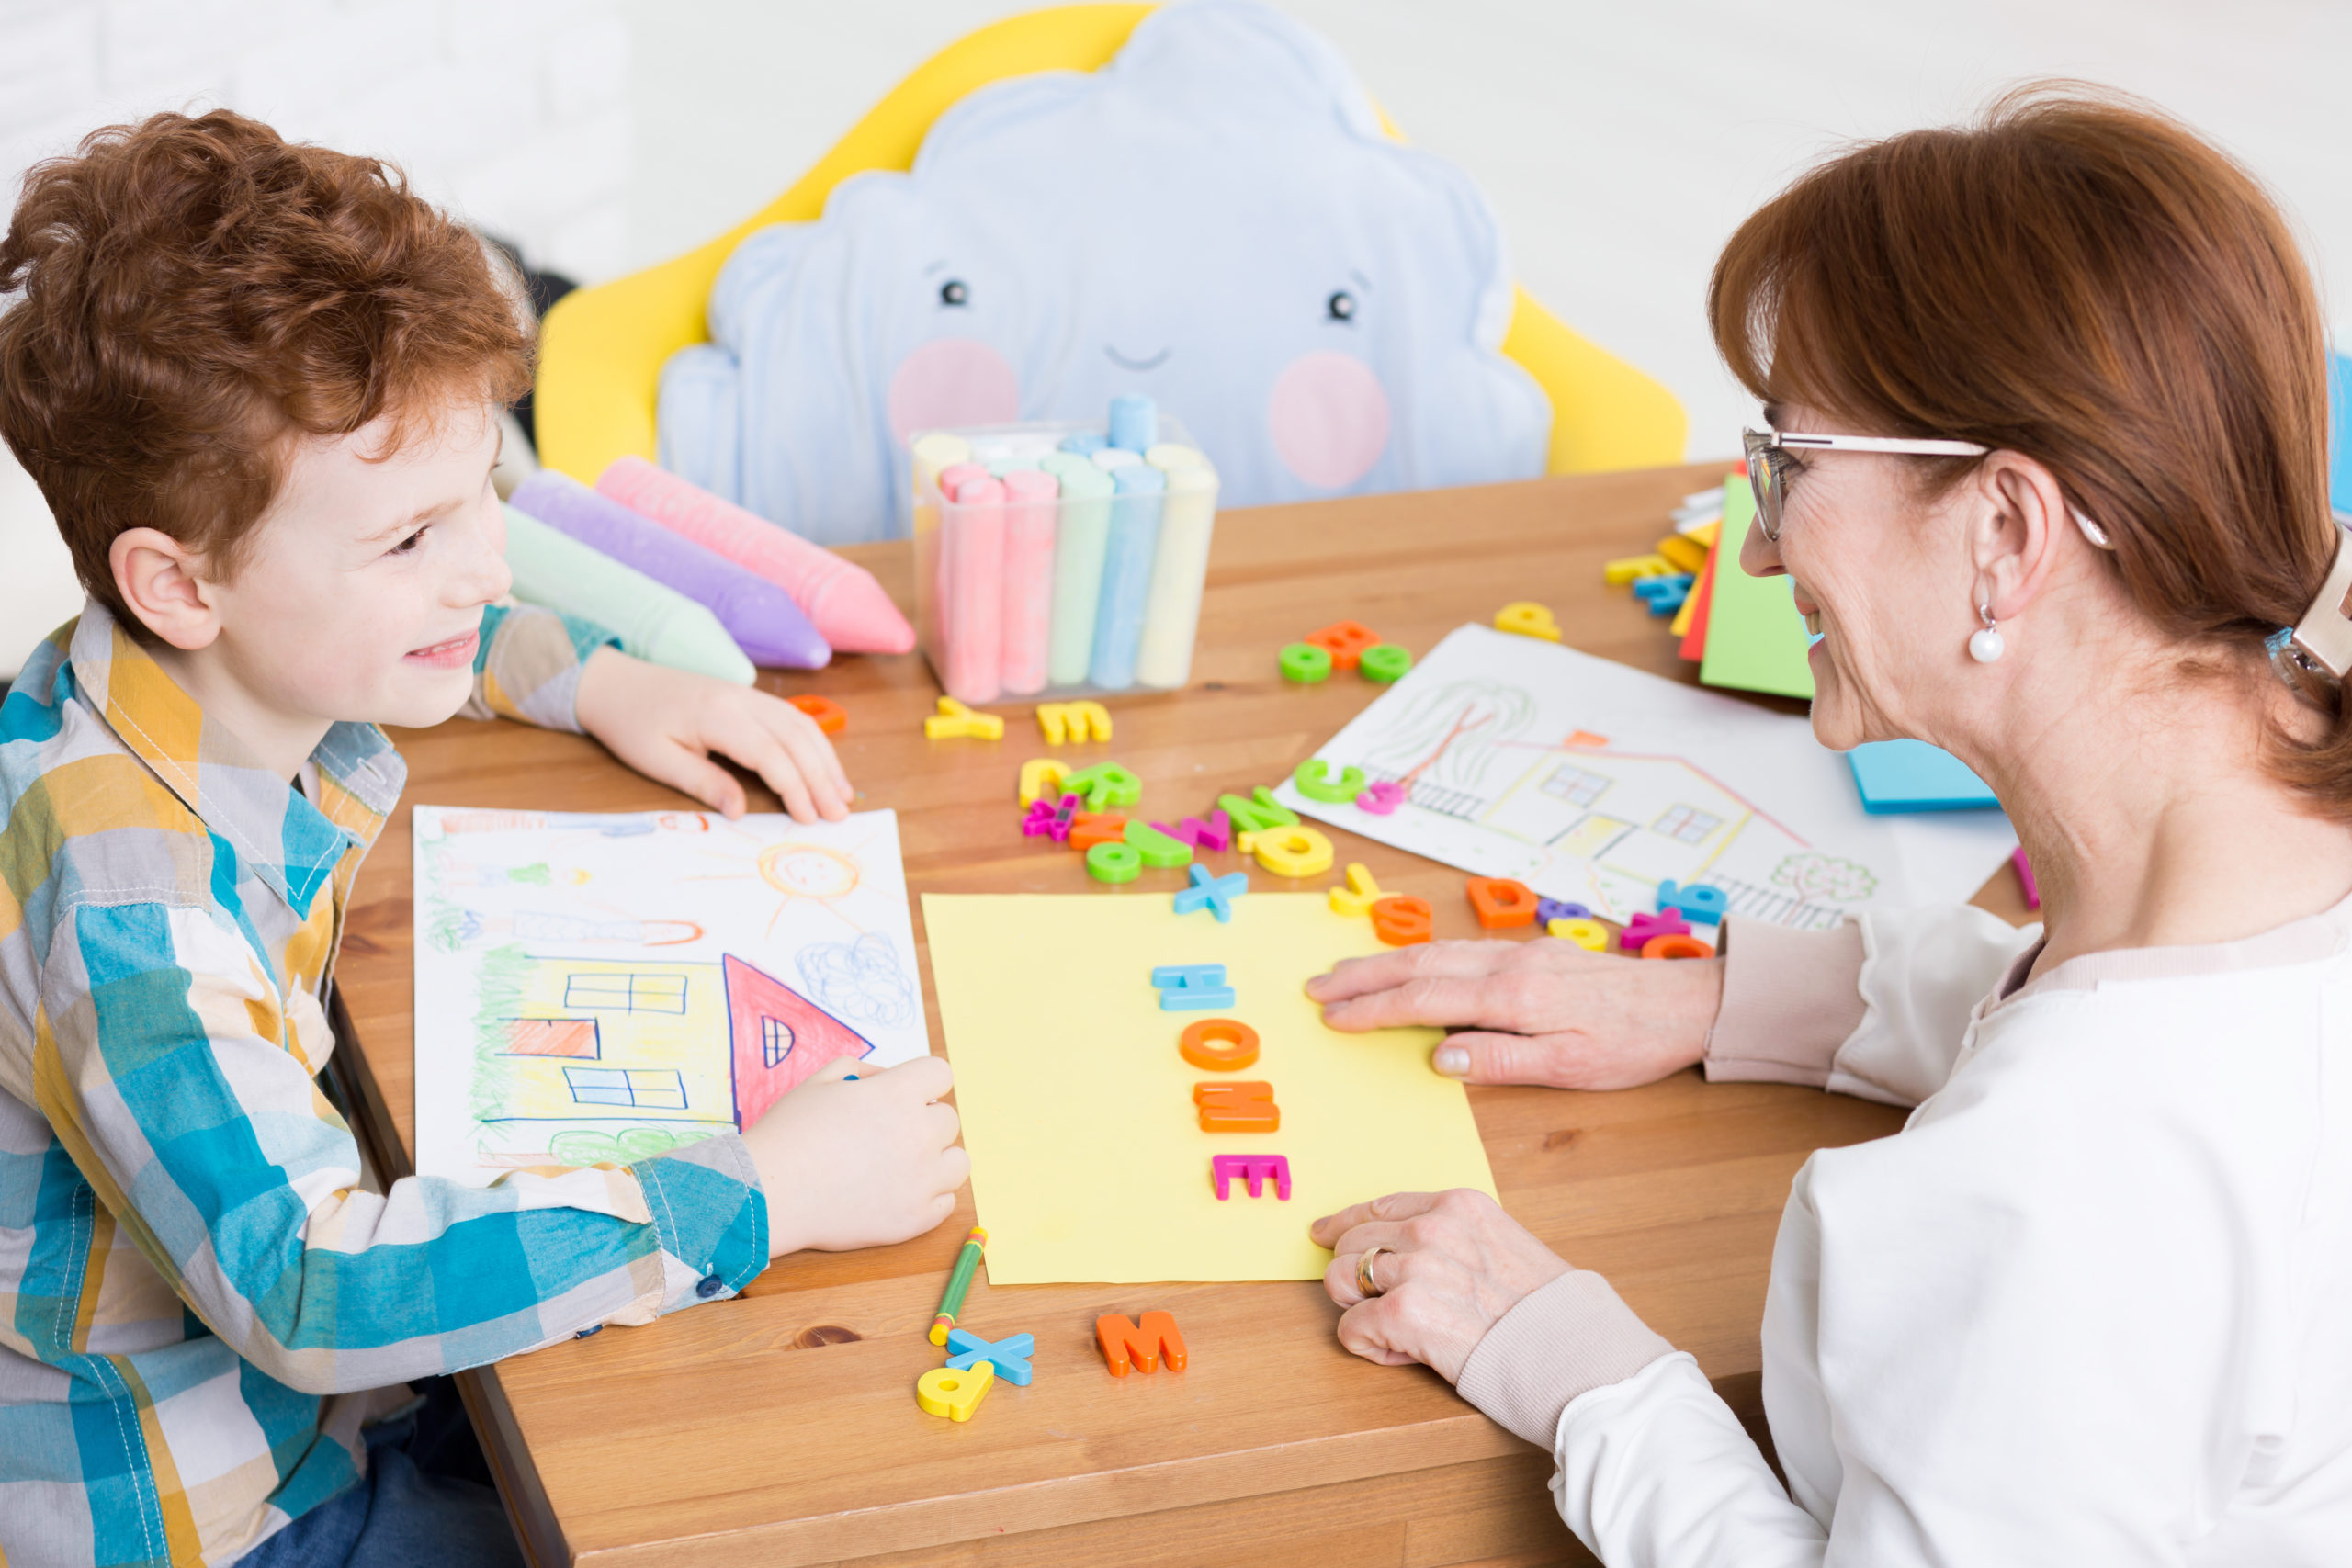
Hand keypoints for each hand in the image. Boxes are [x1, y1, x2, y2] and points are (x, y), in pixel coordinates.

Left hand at [574, 648, 853, 821]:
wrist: (617, 682)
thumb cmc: (632, 724)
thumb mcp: (657, 761)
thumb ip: (704, 783)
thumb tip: (742, 811)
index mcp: (716, 714)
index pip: (770, 752)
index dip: (794, 786)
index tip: (808, 817)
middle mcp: (741, 698)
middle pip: (795, 737)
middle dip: (822, 777)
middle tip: (839, 814)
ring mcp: (748, 693)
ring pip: (802, 724)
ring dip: (826, 759)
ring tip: (844, 794)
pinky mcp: (749, 696)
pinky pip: (793, 716)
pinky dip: (815, 743)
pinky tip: (825, 766)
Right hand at [740, 1056, 968, 1255]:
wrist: (768, 1193)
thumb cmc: (790, 1134)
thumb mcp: (820, 1082)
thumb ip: (861, 1071)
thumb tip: (886, 1079)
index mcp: (898, 1094)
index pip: (940, 1074)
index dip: (921, 1082)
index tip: (903, 1095)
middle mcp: (919, 1134)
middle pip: (948, 1120)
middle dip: (923, 1122)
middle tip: (890, 1135)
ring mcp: (921, 1180)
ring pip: (958, 1162)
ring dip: (937, 1160)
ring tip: (904, 1166)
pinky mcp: (915, 1219)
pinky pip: (946, 1203)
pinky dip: (928, 1197)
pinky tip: (899, 1193)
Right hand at [1305, 939, 1722, 1087]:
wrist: (1687, 1003)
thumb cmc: (1632, 1042)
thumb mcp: (1570, 1067)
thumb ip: (1501, 1058)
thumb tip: (1439, 1055)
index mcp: (1513, 995)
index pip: (1423, 999)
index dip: (1372, 1009)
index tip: (1332, 1017)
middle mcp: (1508, 965)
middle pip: (1418, 965)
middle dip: (1360, 975)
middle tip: (1314, 986)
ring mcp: (1519, 954)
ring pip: (1435, 951)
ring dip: (1383, 961)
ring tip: (1344, 971)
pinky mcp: (1532, 955)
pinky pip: (1458, 949)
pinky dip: (1418, 955)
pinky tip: (1408, 963)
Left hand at [1310, 1190, 1570, 1382]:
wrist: (1575, 1356)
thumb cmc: (1549, 1314)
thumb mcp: (1506, 1247)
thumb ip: (1458, 1241)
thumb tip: (1409, 1253)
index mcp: (1458, 1206)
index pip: (1380, 1206)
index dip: (1346, 1223)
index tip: (1325, 1233)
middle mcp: (1432, 1228)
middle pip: (1352, 1241)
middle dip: (1356, 1275)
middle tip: (1376, 1305)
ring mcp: (1415, 1268)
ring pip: (1341, 1279)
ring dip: (1360, 1309)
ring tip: (1395, 1332)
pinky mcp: (1402, 1314)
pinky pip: (1351, 1327)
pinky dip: (1368, 1346)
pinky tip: (1401, 1353)